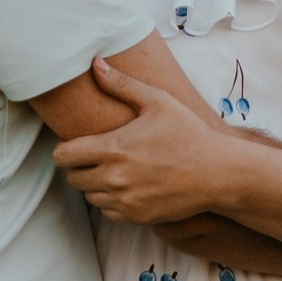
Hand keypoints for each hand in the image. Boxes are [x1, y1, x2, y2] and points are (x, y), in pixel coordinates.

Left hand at [52, 56, 237, 225]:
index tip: (77, 144)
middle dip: (79, 166)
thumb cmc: (188, 132)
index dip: (65, 149)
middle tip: (97, 156)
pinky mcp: (137, 216)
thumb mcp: (158, 101)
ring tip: (114, 169)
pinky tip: (127, 186)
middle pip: (73, 178)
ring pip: (89, 196)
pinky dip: (111, 201)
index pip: (64, 156)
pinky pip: (108, 212)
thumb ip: (121, 84)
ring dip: (95, 184)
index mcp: (114, 149)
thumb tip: (95, 63)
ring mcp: (125, 201)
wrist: (217, 172)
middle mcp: (115, 178)